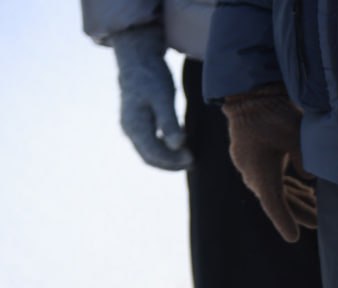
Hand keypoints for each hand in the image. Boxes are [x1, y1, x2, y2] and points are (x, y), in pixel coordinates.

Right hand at [110, 26, 192, 170]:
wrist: (137, 59)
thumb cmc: (151, 76)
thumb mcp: (164, 97)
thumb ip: (169, 122)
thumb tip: (177, 145)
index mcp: (134, 125)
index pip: (153, 154)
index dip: (172, 161)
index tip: (192, 158)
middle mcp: (129, 129)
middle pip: (150, 157)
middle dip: (172, 163)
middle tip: (193, 161)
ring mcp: (131, 127)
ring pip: (149, 153)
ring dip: (169, 158)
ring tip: (189, 156)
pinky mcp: (137, 123)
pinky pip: (150, 144)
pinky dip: (165, 149)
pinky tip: (180, 144)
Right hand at [223, 84, 316, 242]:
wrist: (249, 93)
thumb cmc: (272, 114)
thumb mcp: (295, 136)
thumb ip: (305, 160)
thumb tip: (310, 179)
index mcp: (261, 173)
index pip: (274, 204)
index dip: (285, 222)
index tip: (293, 238)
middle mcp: (254, 174)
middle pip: (279, 201)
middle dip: (300, 213)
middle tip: (321, 224)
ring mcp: (254, 166)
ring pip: (278, 191)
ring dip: (298, 201)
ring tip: (319, 211)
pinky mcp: (257, 158)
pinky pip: (275, 179)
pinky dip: (292, 188)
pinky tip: (308, 192)